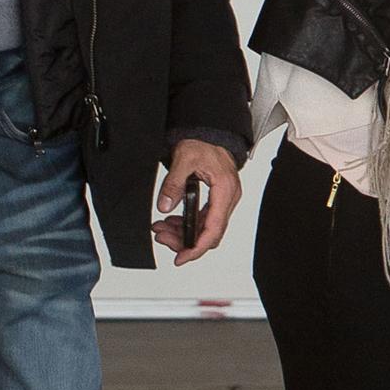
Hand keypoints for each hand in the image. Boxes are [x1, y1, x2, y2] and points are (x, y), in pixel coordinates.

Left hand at [152, 142, 241, 266]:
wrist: (210, 132)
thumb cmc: (204, 142)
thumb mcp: (184, 159)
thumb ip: (173, 184)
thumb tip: (165, 206)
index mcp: (224, 190)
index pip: (213, 229)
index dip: (196, 248)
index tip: (181, 258)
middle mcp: (228, 199)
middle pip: (209, 233)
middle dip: (184, 240)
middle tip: (162, 237)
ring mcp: (224, 200)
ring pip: (205, 228)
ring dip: (183, 232)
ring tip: (161, 229)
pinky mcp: (216, 199)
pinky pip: (203, 219)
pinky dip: (187, 224)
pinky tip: (171, 222)